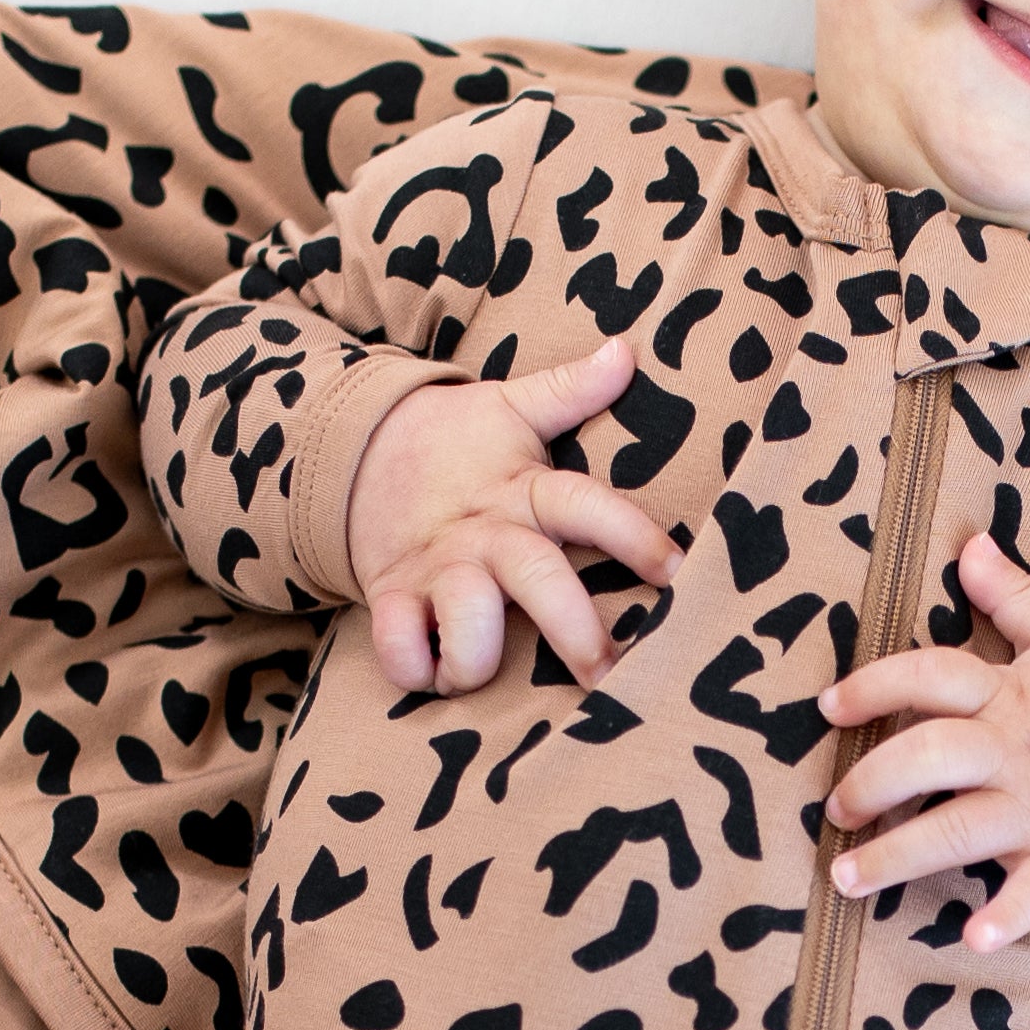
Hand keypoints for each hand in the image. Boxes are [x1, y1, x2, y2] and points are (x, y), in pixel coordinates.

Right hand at [348, 336, 680, 690]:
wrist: (351, 448)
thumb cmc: (452, 444)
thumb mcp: (508, 410)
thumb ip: (569, 390)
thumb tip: (625, 352)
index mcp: (522, 489)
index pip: (585, 506)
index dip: (632, 536)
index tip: (677, 572)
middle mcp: (484, 532)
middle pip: (536, 577)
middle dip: (574, 629)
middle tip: (609, 677)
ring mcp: (435, 566)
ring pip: (465, 622)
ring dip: (478, 660)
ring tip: (486, 675)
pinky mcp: (391, 595)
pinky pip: (398, 647)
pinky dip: (414, 670)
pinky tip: (434, 675)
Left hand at [817, 535, 1029, 954]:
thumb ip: (1015, 596)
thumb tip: (970, 546)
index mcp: (1009, 695)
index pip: (930, 677)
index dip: (874, 686)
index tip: (829, 707)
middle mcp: (1014, 752)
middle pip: (930, 755)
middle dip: (872, 781)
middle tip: (834, 809)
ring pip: (957, 828)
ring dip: (899, 855)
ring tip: (845, 878)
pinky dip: (1008, 917)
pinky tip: (973, 940)